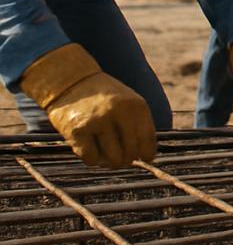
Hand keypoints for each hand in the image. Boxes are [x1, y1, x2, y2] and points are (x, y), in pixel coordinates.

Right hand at [19, 43, 155, 167]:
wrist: (72, 83)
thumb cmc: (105, 99)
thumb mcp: (129, 103)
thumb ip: (139, 126)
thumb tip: (148, 158)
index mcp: (135, 105)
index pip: (147, 138)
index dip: (148, 153)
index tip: (146, 159)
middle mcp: (118, 112)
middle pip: (131, 152)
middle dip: (127, 159)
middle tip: (121, 156)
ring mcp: (97, 121)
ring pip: (113, 160)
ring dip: (110, 161)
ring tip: (106, 151)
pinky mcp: (78, 131)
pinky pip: (92, 160)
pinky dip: (93, 159)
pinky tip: (91, 146)